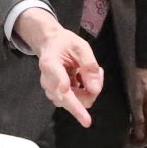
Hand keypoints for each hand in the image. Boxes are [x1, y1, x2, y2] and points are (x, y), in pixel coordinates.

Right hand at [19, 9, 104, 123]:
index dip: (61, 81)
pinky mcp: (57, 97)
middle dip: (90, 91)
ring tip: (88, 73)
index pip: (55, 74)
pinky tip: (83, 79)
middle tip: (99, 71)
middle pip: (70, 97)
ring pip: (76, 103)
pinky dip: (85, 93)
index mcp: (50, 62)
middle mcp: (47, 80)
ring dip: (88, 91)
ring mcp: (51, 91)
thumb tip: (95, 90)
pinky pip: (76, 102)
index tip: (65, 87)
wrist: (50, 46)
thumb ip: (89, 66)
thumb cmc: (65, 44)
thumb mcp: (81, 47)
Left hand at [127, 65, 146, 147]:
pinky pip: (142, 121)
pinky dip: (134, 126)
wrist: (140, 65)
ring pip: (145, 129)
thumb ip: (138, 118)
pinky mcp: (146, 105)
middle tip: (121, 141)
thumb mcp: (136, 100)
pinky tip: (124, 124)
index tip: (125, 145)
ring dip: (135, 134)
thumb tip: (139, 136)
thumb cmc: (138, 81)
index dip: (139, 145)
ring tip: (121, 134)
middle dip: (137, 141)